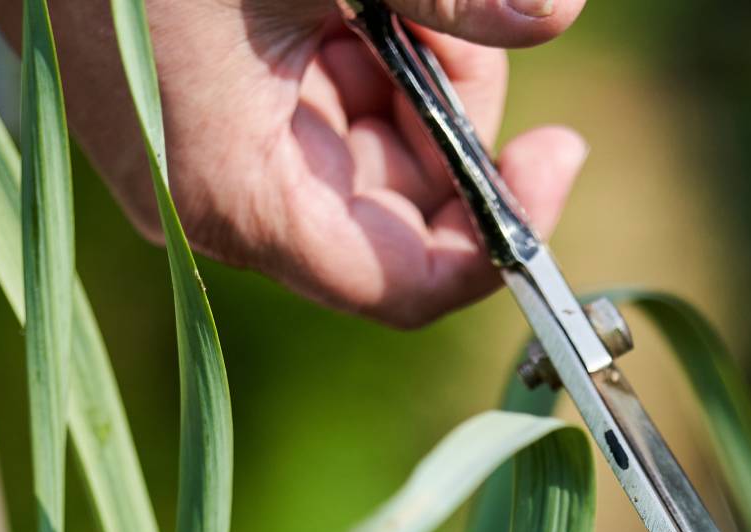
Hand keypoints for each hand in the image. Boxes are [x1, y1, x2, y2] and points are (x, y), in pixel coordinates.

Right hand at [31, 0, 586, 326]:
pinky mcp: (194, 111)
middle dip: (448, 116)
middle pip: (400, 210)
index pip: (412, 285)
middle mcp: (218, 206)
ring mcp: (201, 160)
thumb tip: (556, 10)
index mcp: (239, 200)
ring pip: (366, 150)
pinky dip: (353, 50)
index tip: (556, 149)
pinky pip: (312, 106)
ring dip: (403, 67)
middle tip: (443, 13)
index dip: (503, 231)